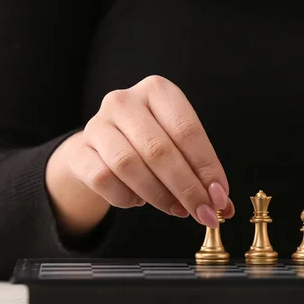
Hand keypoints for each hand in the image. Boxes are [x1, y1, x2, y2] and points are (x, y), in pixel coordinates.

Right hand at [47, 75, 232, 234]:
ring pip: (129, 165)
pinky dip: (126, 198)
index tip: (220, 197)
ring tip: (177, 210)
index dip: (206, 168)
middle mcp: (124, 101)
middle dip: (187, 188)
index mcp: (157, 90)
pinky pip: (103, 180)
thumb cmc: (151, 142)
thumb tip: (224, 205)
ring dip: (159, 196)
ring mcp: (97, 124)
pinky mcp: (79, 151)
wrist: (102, 146)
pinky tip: (139, 201)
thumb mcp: (179, 145)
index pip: (187, 130)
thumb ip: (201, 170)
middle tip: (204, 213)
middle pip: (159, 150)